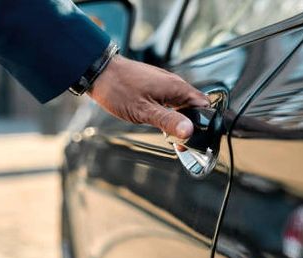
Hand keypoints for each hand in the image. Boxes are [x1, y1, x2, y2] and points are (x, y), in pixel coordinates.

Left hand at [87, 55, 208, 139]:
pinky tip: (161, 123)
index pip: (204, 105)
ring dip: (180, 120)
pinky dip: (171, 113)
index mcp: (177, 88)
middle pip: (195, 106)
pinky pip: (172, 101)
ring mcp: (166, 83)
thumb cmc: (118, 88)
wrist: (99, 71)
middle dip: (192, 124)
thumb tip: (190, 131)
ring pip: (183, 104)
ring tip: (172, 136)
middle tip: (182, 142)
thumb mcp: (144, 111)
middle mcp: (175, 84)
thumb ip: (169, 121)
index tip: (195, 138)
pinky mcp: (157, 85)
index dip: (203, 123)